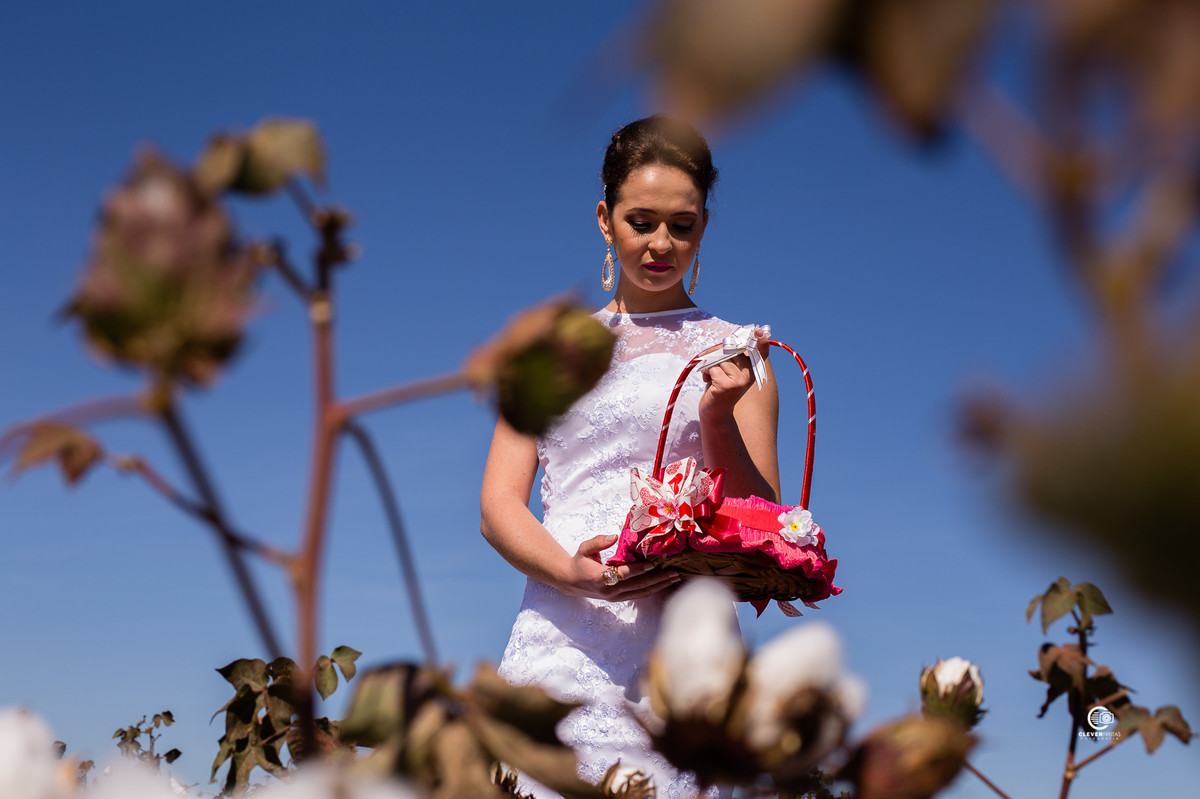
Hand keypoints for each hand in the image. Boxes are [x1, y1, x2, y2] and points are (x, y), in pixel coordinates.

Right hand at [557, 534, 680, 600]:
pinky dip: (652, 589)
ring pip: (641, 592)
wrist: (571, 581)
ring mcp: (615, 596)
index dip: (638, 570)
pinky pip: (638, 595)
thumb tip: (614, 536)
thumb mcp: (584, 548)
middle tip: (674, 572)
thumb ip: (598, 542)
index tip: (652, 564)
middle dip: (657, 579)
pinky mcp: (619, 598)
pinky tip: (663, 584)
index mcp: (600, 577)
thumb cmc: (579, 562)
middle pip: (637, 585)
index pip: (623, 574)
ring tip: (674, 578)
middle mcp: (610, 590)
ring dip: (659, 585)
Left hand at [698, 327, 769, 422]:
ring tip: (710, 375)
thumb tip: (728, 340)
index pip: (760, 352)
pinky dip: (706, 371)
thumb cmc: (719, 389)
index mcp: (752, 371)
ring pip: (720, 358)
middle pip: (731, 350)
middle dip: (716, 351)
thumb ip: (731, 357)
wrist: (715, 414)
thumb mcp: (728, 371)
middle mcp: (749, 375)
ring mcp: (738, 381)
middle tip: (709, 361)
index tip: (758, 331)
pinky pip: (712, 367)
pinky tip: (707, 380)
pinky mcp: (726, 385)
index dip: (760, 341)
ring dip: (709, 363)